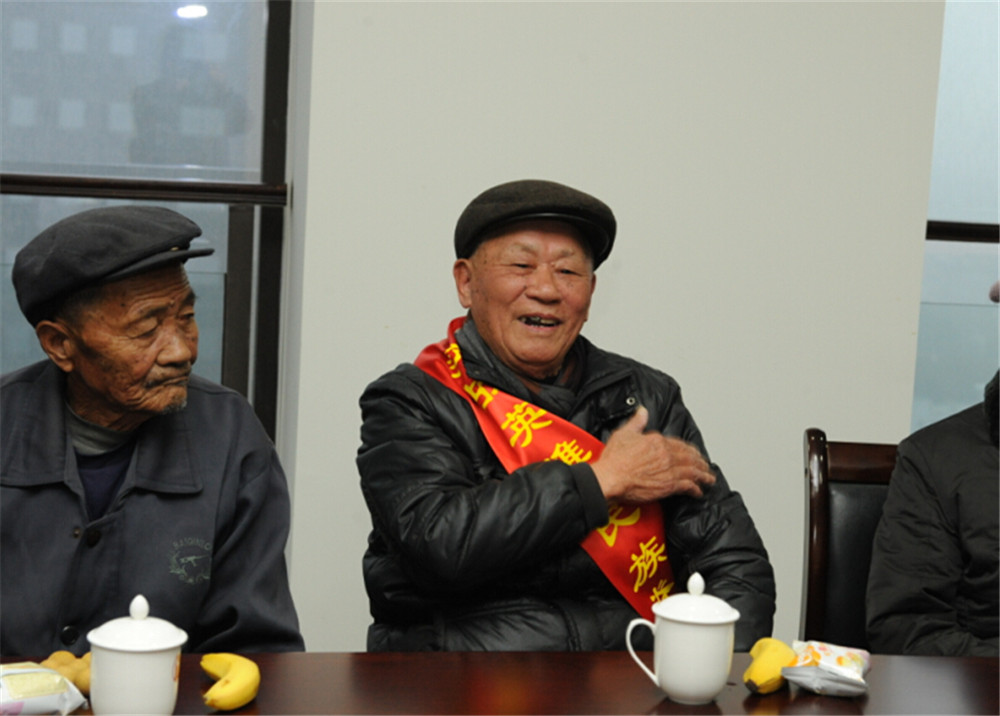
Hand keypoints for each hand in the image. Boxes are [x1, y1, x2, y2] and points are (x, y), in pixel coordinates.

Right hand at [591, 406, 715, 502]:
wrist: (610, 478)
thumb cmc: (614, 460)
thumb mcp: (624, 434)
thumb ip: (636, 422)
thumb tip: (642, 411)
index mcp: (657, 441)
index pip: (678, 444)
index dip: (687, 448)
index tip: (690, 451)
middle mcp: (666, 455)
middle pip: (689, 457)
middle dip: (699, 461)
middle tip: (705, 465)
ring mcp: (669, 470)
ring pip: (693, 471)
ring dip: (703, 475)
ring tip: (708, 478)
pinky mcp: (669, 485)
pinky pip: (688, 486)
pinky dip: (695, 489)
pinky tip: (698, 491)